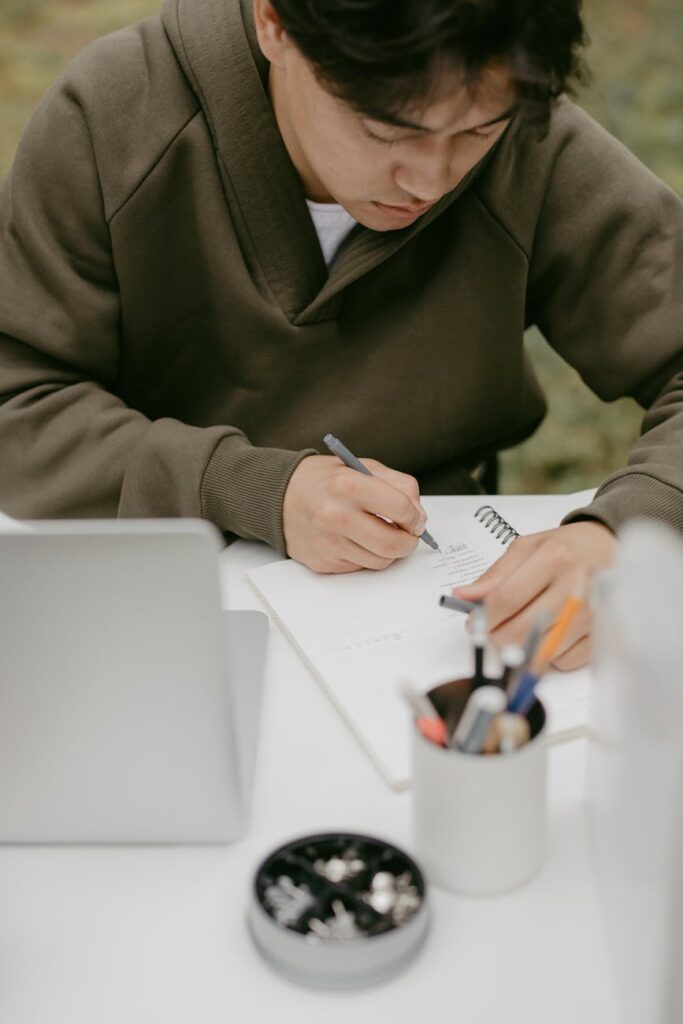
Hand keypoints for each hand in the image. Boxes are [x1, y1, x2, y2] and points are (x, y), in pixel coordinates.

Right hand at [282, 454, 426, 572]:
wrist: (279, 496)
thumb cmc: (324, 480)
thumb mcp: (362, 467)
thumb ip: (398, 484)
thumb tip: (419, 516)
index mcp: (347, 485)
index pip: (401, 508)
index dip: (415, 516)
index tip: (415, 519)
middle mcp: (336, 515)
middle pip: (393, 543)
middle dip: (409, 542)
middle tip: (408, 535)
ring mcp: (328, 542)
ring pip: (380, 561)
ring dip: (387, 551)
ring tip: (379, 534)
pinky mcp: (323, 562)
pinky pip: (360, 567)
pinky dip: (365, 556)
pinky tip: (355, 540)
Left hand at [453, 521, 616, 669]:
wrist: (610, 547)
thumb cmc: (566, 548)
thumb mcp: (527, 548)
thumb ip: (495, 575)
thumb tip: (463, 596)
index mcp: (554, 558)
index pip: (507, 599)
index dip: (483, 617)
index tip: (474, 621)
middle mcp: (576, 586)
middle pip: (521, 629)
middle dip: (497, 636)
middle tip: (494, 629)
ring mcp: (594, 614)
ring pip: (540, 650)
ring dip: (523, 647)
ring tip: (523, 627)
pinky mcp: (603, 635)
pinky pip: (564, 661)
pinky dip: (550, 654)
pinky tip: (550, 633)